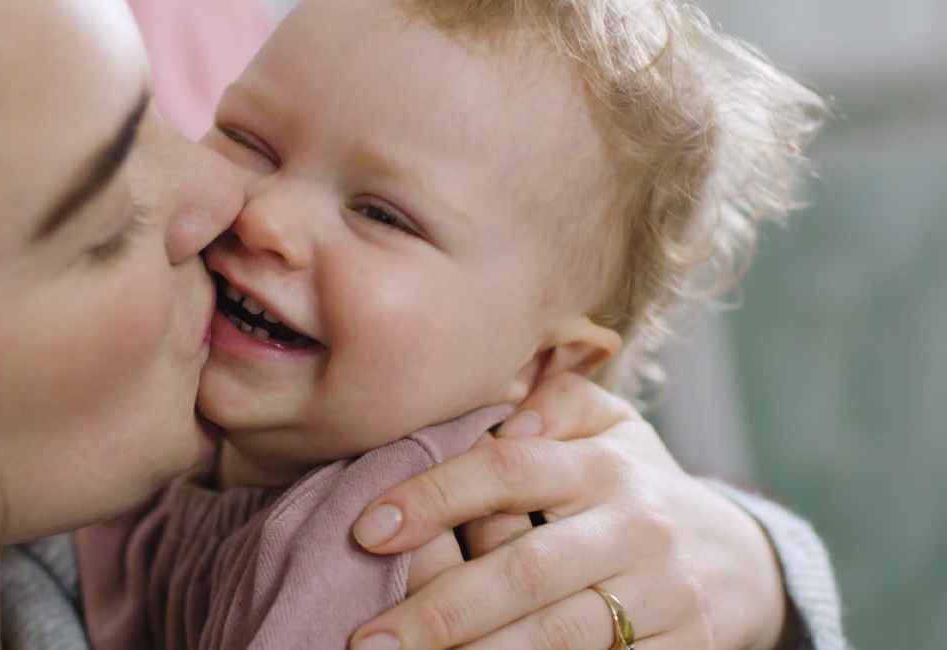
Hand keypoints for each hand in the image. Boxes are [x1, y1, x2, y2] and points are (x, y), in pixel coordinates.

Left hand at [349, 373, 791, 649]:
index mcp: (603, 466)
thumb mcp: (614, 427)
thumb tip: (506, 414)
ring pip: (560, 634)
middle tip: (367, 639)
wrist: (744, 562)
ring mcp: (661, 595)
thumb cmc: (640, 488)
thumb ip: (559, 402)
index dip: (436, 496)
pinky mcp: (682, 648)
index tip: (368, 529)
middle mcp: (633, 527)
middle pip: (525, 570)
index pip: (510, 469)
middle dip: (440, 610)